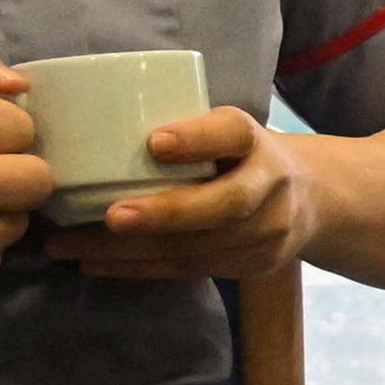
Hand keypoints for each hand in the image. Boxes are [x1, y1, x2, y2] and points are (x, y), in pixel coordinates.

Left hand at [49, 105, 319, 283]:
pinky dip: (137, 269)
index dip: (197, 139)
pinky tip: (93, 265)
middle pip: (224, 204)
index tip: (155, 142)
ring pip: (200, 247)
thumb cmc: (240, 155)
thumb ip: (180, 126)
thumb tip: (74, 114)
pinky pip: (190, 270)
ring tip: (70, 246)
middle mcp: (270, 184)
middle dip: (167, 213)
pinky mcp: (253, 264)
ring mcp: (268, 231)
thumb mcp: (225, 129)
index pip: (231, 133)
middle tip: (112, 217)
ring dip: (131, 251)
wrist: (314, 199)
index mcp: (255, 139)